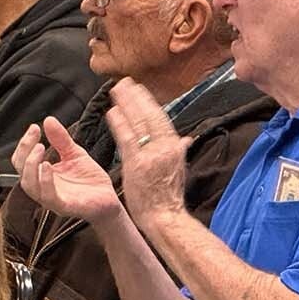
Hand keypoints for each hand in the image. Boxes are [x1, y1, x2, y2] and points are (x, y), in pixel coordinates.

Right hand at [15, 119, 121, 223]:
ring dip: (31, 166)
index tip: (34, 127)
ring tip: (40, 148)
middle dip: (25, 152)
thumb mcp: (75, 153)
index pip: (22, 161)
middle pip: (21, 173)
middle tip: (36, 137)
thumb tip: (48, 120)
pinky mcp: (66, 206)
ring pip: (30, 186)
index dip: (24, 144)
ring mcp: (53, 199)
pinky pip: (49, 197)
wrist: (110, 199)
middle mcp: (43, 189)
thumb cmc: (90, 181)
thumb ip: (60, 139)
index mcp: (42, 176)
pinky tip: (48, 166)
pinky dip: (45, 181)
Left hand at [104, 78, 191, 225]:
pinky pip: (127, 139)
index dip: (148, 102)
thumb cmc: (169, 197)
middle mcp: (164, 147)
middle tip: (124, 82)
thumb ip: (180, 151)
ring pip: (138, 123)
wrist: (164, 217)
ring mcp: (150, 154)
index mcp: (175, 147)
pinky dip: (120, 124)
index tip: (139, 89)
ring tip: (115, 91)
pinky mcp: (136, 164)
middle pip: (149, 115)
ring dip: (126, 104)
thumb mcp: (179, 170)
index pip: (160, 118)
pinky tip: (112, 112)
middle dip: (136, 97)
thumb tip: (186, 139)